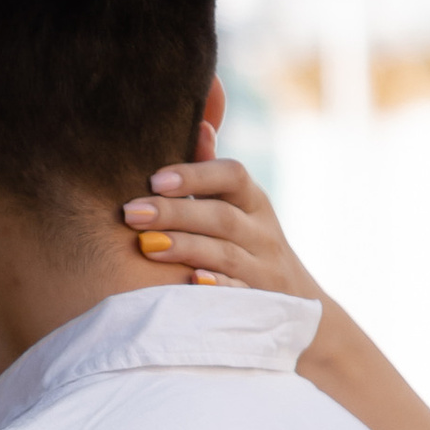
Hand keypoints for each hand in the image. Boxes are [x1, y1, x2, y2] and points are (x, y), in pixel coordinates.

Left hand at [121, 149, 321, 298]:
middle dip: (174, 213)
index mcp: (253, 201)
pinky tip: (190, 282)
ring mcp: (264, 269)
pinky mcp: (260, 304)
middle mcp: (263, 232)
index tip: (154, 180)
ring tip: (145, 245)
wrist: (298, 305)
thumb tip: (199, 124)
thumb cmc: (249, 243)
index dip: (194, 175)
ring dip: (185, 247)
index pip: (232, 175)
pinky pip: (240, 295)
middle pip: (221, 217)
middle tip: (131, 212)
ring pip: (226, 254)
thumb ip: (213, 171)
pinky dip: (218, 288)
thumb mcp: (240, 206)